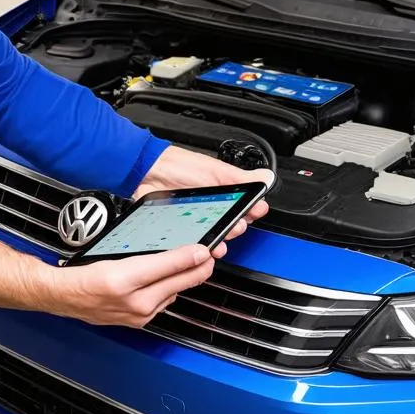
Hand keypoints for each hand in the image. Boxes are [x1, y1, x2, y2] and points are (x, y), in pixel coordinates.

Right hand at [46, 244, 219, 327]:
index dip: (191, 256)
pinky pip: (162, 303)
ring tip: (193, 265)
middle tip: (211, 256)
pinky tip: (169, 281)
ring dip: (184, 280)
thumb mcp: (113, 254)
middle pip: (177, 283)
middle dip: (198, 268)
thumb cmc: (82, 275)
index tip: (206, 249)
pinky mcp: (138, 321)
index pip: (168, 265)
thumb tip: (179, 250)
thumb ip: (149, 255)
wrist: (64, 297)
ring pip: (173, 293)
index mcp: (124, 280)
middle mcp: (133, 302)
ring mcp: (137, 315)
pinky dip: (169, 291)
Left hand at [135, 145, 272, 245]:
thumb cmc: (179, 167)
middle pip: (232, 225)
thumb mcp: (214, 171)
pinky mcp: (182, 229)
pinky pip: (194, 242)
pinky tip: (202, 246)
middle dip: (237, 227)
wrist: (148, 172)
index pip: (246, 207)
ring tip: (220, 241)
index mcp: (224, 193)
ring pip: (215, 236)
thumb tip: (266, 177)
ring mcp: (197, 220)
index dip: (252, 211)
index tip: (256, 211)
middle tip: (237, 224)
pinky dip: (200, 246)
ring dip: (221, 241)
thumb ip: (241, 178)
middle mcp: (213, 208)